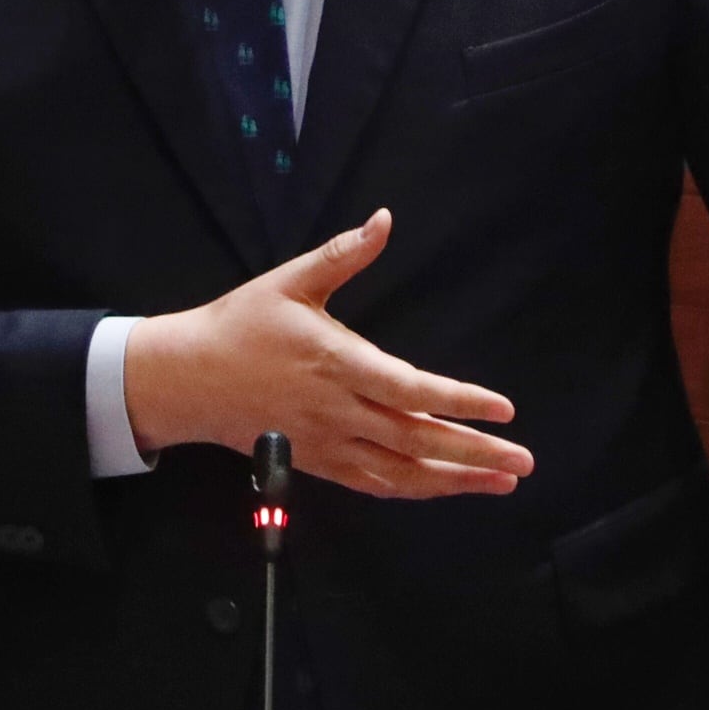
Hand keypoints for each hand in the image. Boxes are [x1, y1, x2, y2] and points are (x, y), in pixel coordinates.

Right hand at [123, 208, 532, 498]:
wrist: (186, 378)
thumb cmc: (241, 324)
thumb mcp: (291, 280)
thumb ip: (344, 254)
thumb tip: (383, 220)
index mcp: (337, 363)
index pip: (410, 389)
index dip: (459, 401)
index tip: (502, 409)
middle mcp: (338, 411)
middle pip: (416, 439)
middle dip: (474, 453)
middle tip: (522, 462)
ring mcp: (327, 444)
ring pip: (400, 472)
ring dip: (453, 480)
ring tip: (499, 482)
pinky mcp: (316, 463)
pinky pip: (372, 484)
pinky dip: (413, 489)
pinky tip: (443, 488)